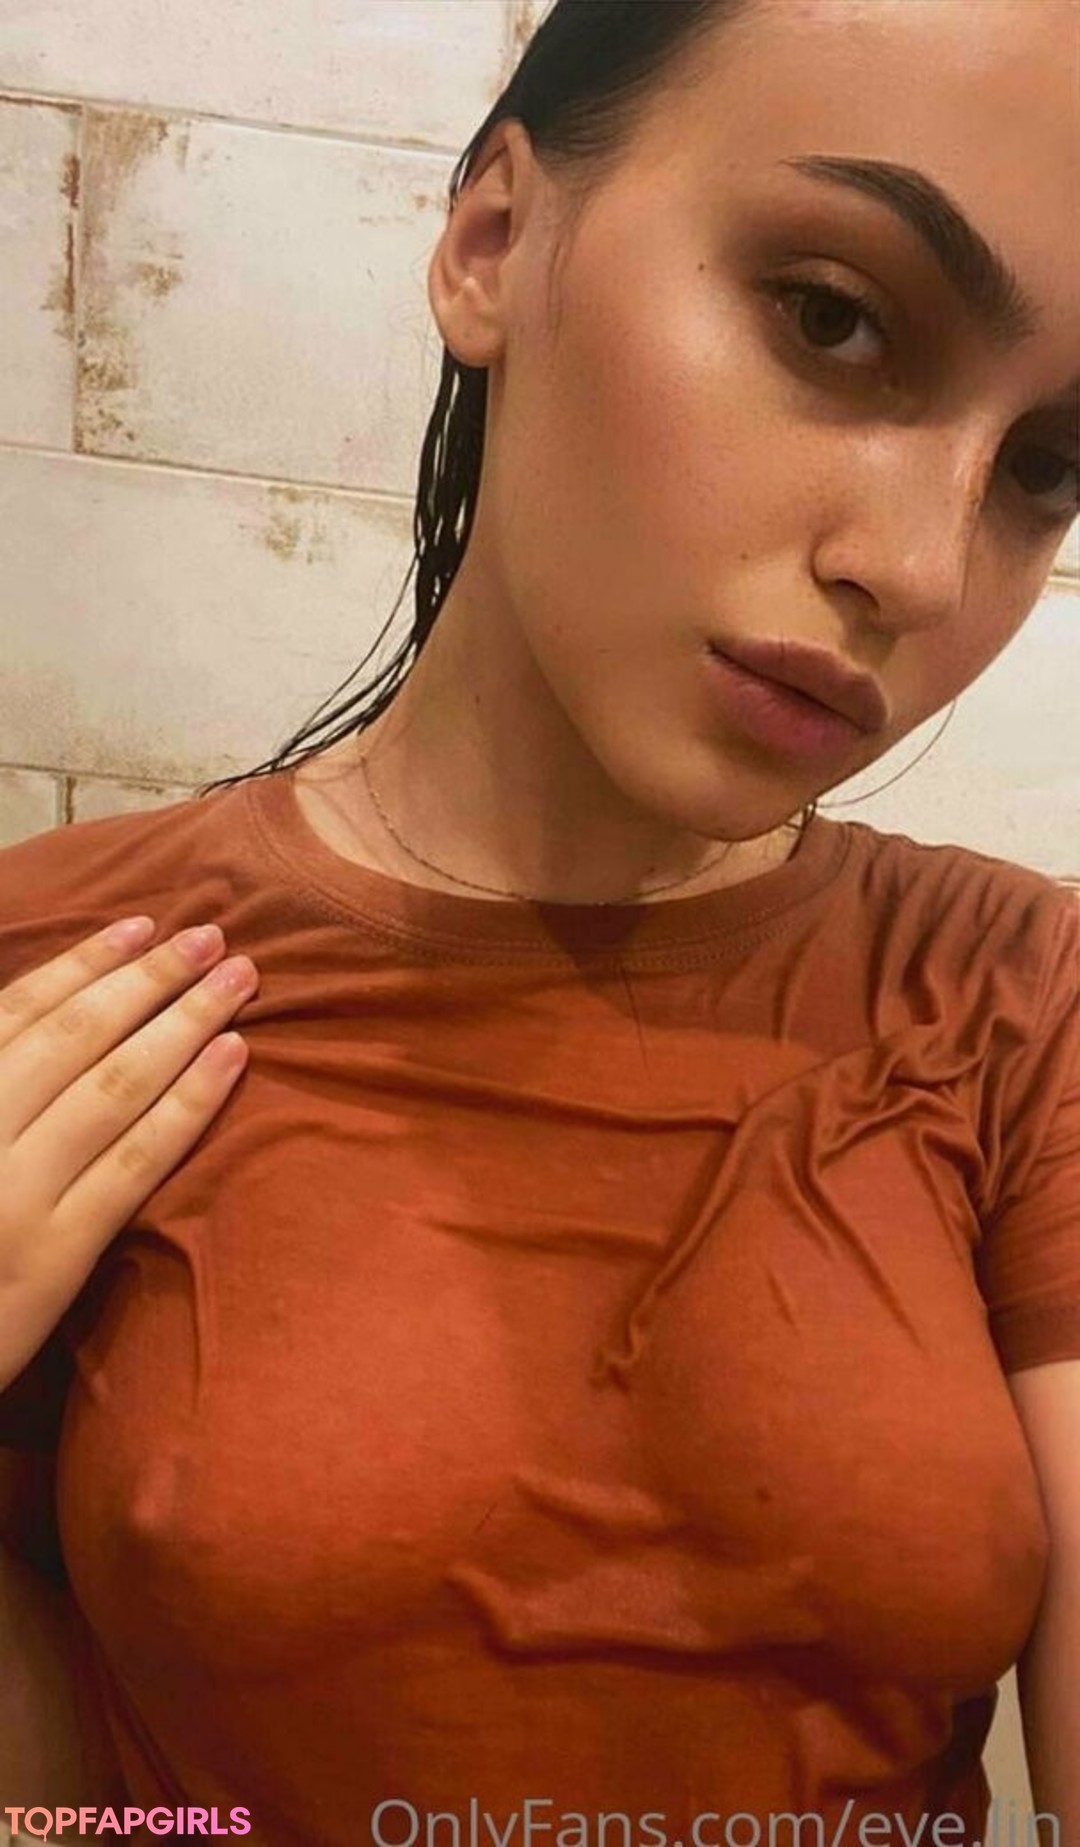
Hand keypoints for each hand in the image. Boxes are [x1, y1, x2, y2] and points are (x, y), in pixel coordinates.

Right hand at [0, 917, 257, 1390]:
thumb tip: (43, 1021)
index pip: (16, 1013)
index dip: (84, 963)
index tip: (141, 925)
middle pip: (75, 1037)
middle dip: (150, 979)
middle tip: (214, 936)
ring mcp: (11, 1195)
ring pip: (113, 1085)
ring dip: (183, 1020)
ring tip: (240, 978)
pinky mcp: (51, 1254)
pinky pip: (132, 1162)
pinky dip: (188, 1101)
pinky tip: (233, 1056)